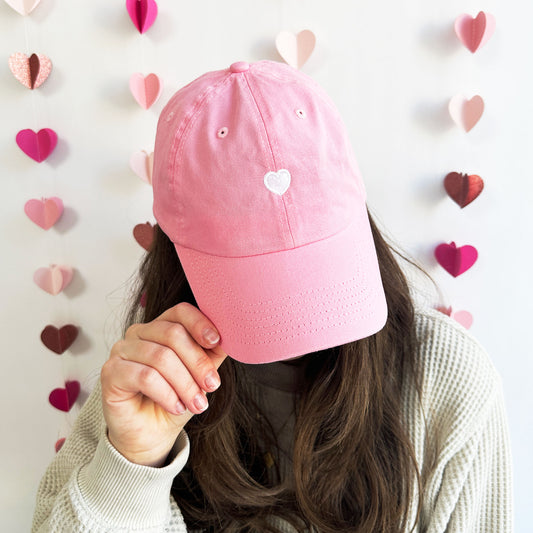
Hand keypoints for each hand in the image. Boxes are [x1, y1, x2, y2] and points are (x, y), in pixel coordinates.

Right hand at [101, 302, 227, 466]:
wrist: (151, 435)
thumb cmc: (175, 400)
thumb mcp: (200, 376)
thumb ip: (211, 354)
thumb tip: (232, 336)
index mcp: (160, 327)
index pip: (180, 312)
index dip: (200, 323)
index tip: (217, 342)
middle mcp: (139, 333)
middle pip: (173, 334)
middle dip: (198, 362)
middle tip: (212, 386)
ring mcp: (121, 350)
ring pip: (161, 357)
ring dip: (185, 383)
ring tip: (196, 404)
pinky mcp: (111, 372)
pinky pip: (145, 376)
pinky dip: (167, 393)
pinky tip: (176, 406)